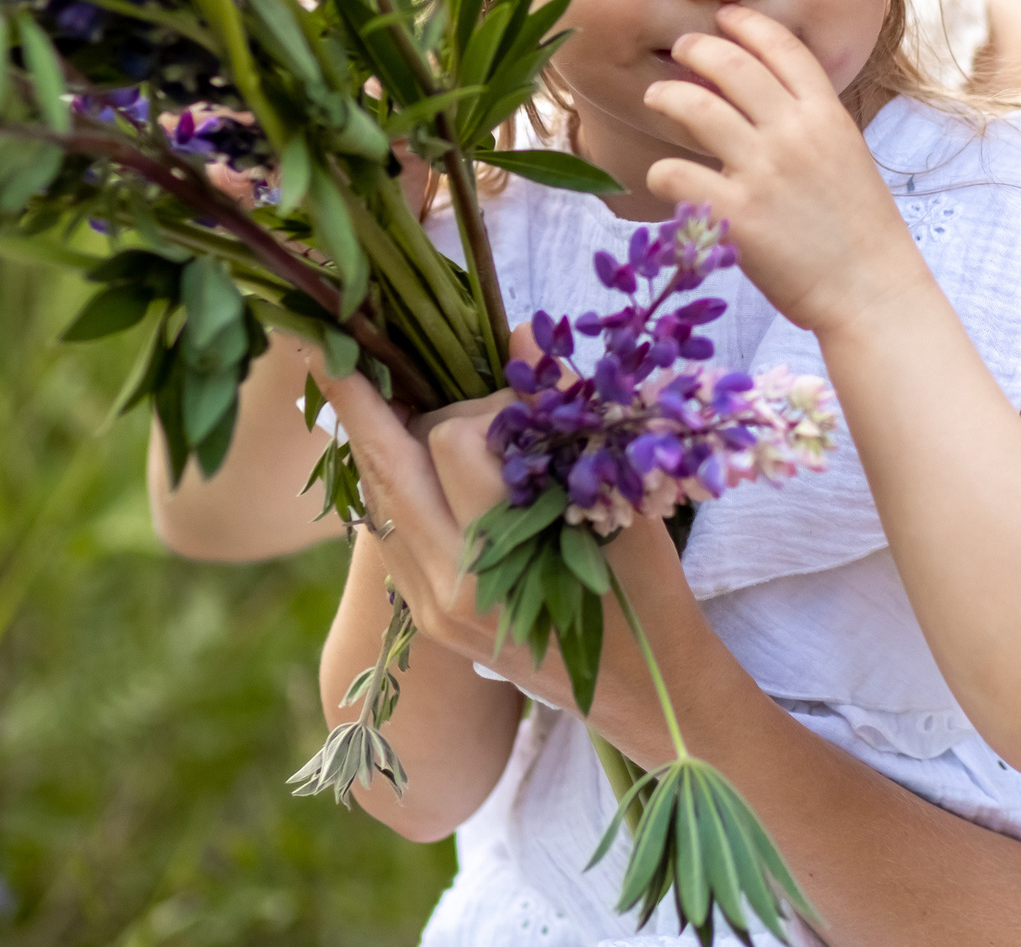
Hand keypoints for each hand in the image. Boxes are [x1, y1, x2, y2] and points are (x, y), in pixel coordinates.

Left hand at [313, 351, 684, 741]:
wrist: (644, 689)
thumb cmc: (646, 591)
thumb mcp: (614, 498)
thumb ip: (561, 414)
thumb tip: (521, 331)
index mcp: (497, 559)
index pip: (456, 440)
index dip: (487, 400)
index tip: (510, 390)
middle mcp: (446, 586)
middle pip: (392, 459)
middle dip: (398, 403)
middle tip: (400, 358)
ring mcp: (425, 606)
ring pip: (375, 493)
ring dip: (381, 438)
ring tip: (376, 384)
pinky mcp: (420, 615)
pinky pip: (386, 528)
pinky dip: (394, 481)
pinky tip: (410, 453)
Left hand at [642, 2, 925, 335]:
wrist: (871, 290)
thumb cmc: (860, 229)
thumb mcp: (848, 155)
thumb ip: (812, 122)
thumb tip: (771, 97)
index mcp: (827, 116)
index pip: (782, 47)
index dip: (748, 24)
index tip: (725, 17)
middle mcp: (794, 134)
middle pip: (731, 65)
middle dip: (696, 47)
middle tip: (680, 49)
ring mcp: (764, 172)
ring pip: (695, 106)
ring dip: (667, 95)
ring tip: (656, 96)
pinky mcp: (736, 214)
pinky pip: (675, 172)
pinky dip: (660, 171)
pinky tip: (664, 177)